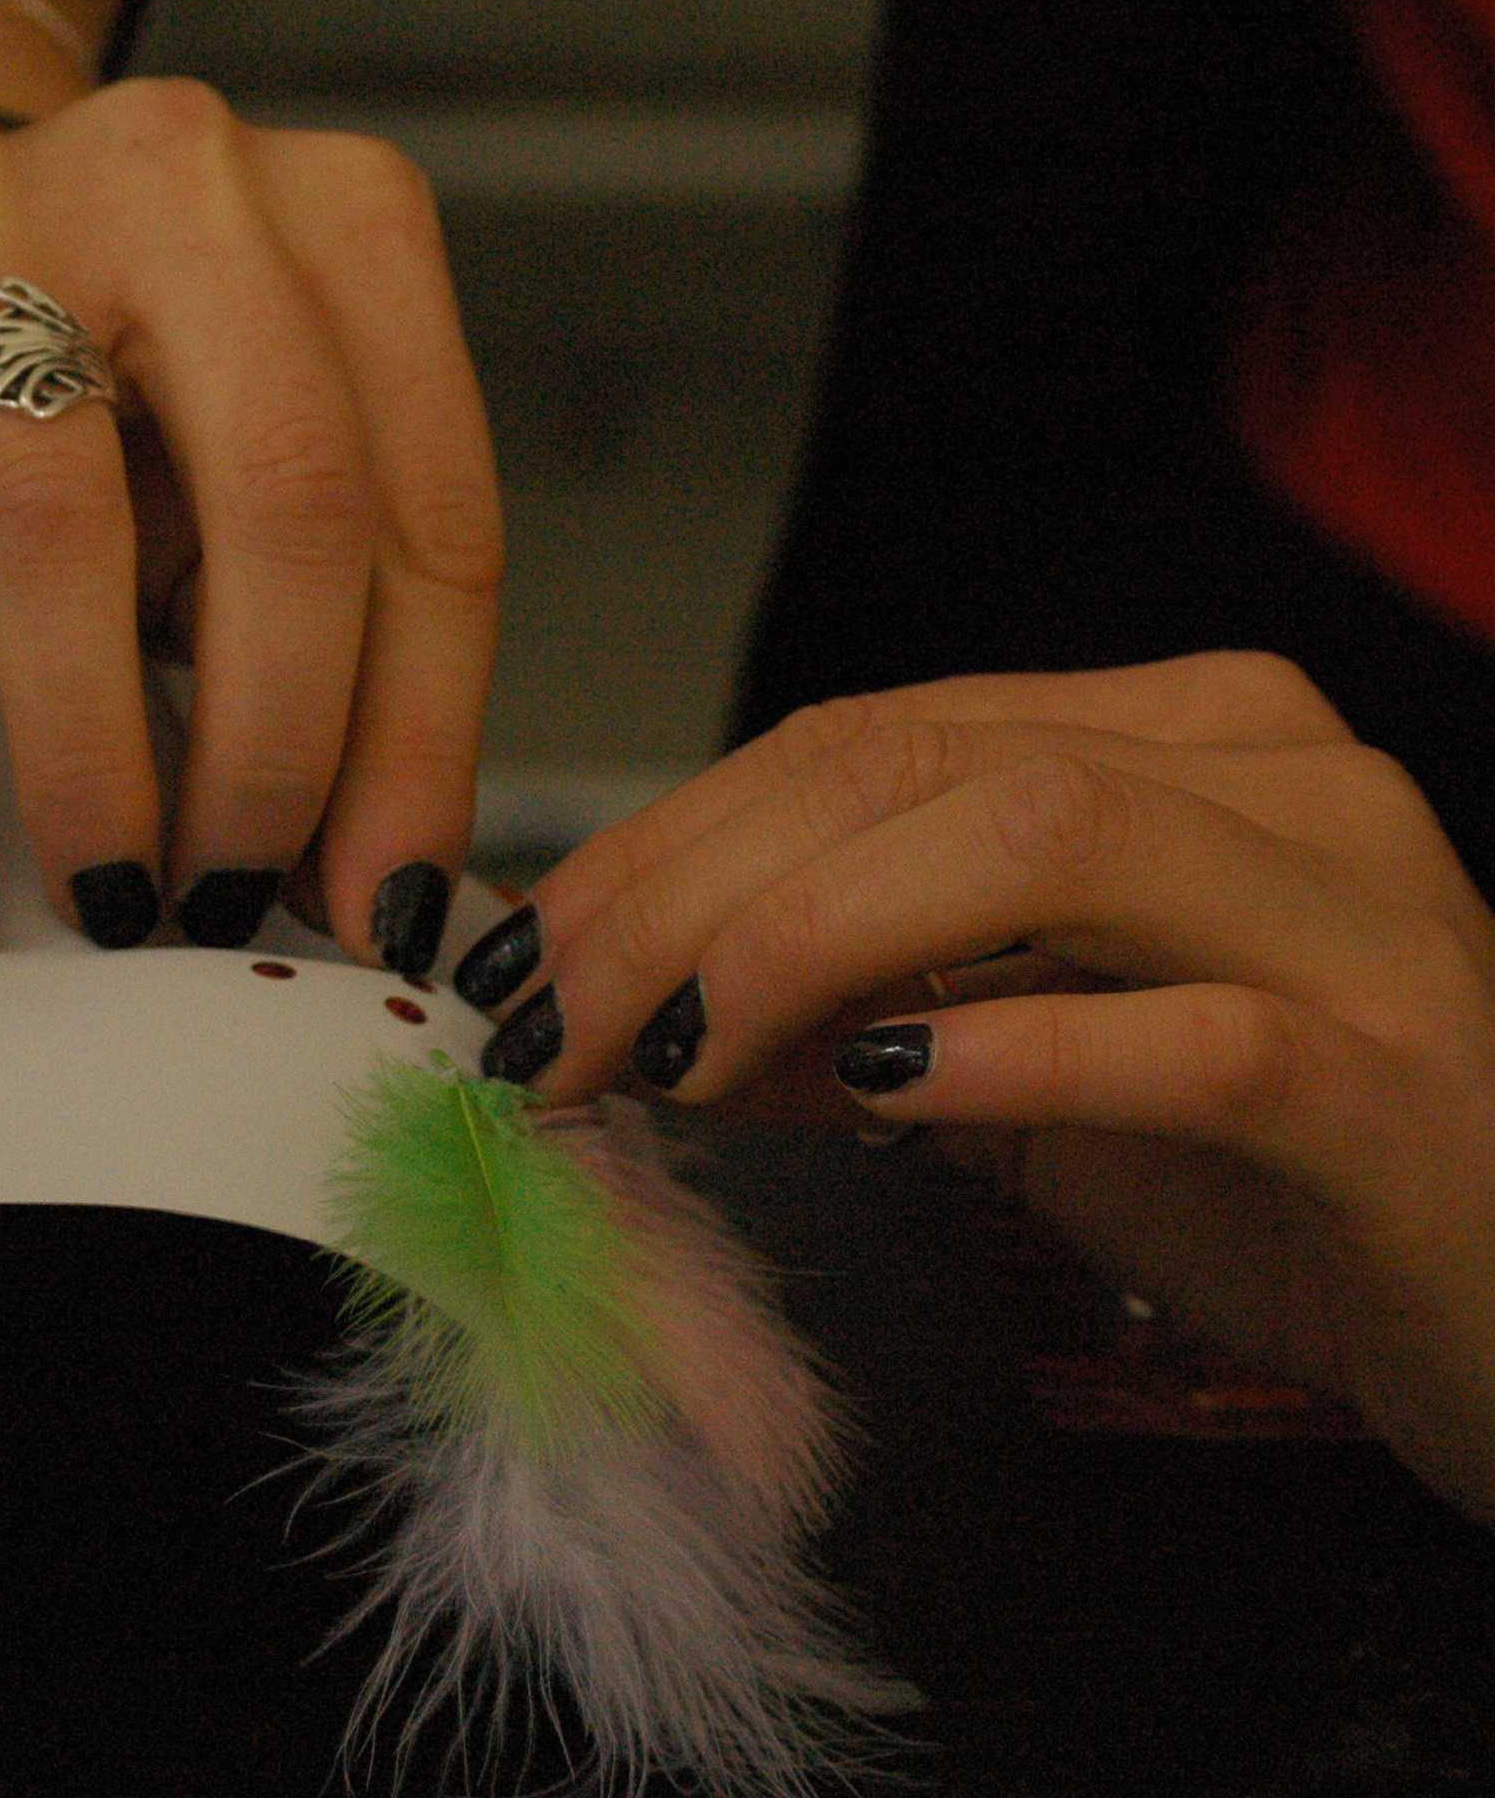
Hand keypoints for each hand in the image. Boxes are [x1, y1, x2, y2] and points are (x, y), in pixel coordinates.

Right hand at [0, 78, 502, 966]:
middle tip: (233, 896)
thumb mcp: (241, 465)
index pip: (431, 510)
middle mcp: (181, 182)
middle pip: (288, 498)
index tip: (387, 904)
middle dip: (279, 745)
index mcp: (346, 220)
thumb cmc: (92, 391)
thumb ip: (316, 625)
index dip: (420, 735)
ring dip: (100, 759)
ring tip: (111, 894)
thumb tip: (367, 880)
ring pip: (68, 533)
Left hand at [458, 651, 1494, 1519]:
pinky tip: (873, 1095)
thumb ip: (834, 1014)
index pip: (860, 737)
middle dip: (682, 895)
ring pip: (1038, 837)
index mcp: (1180, 737)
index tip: (519, 964)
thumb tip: (606, 999)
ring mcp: (1357, 915)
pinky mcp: (1399, 1082)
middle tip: (546, 1029)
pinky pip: (1187, 1032)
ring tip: (668, 1057)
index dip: (657, 842)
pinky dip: (1005, 1052)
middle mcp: (1278, 779)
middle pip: (910, 764)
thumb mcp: (1017, 1074)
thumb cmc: (1271, 1182)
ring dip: (799, 944)